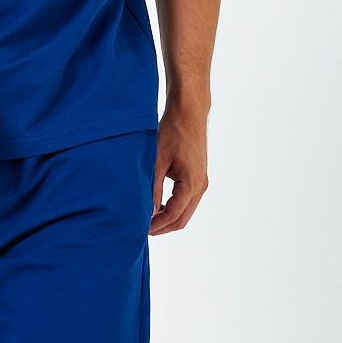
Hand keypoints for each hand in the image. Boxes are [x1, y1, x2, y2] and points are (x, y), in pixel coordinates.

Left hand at [150, 104, 208, 232]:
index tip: (139, 229)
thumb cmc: (172, 132)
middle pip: (182, 219)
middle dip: (162, 227)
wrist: (189, 113)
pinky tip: (157, 206)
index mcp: (192, 183)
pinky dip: (173, 208)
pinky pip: (187, 201)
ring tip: (147, 219)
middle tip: (141, 229)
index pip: (173, 214)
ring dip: (168, 218)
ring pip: (186, 211)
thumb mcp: (157, 161)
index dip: (156, 225)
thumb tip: (147, 212)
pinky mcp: (199, 177)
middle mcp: (201, 185)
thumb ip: (152, 189)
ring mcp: (202, 181)